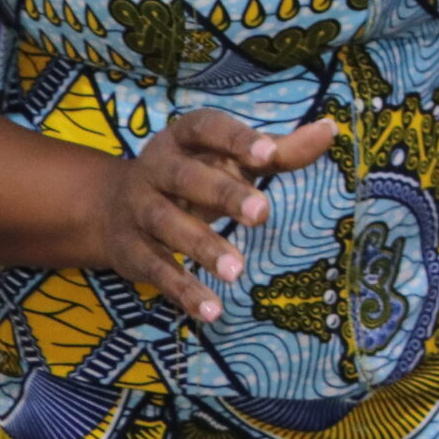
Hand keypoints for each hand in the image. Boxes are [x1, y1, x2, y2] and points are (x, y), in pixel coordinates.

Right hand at [86, 108, 336, 320]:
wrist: (108, 207)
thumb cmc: (193, 175)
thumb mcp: (228, 157)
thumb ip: (279, 150)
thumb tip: (330, 131)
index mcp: (185, 137)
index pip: (209, 129)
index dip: (237, 139)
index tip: (270, 154)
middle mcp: (156, 168)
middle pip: (187, 178)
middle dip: (224, 194)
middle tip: (262, 213)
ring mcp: (140, 209)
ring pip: (168, 225)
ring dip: (203, 247)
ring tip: (237, 270)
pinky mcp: (131, 250)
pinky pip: (157, 271)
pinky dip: (183, 291)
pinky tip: (212, 309)